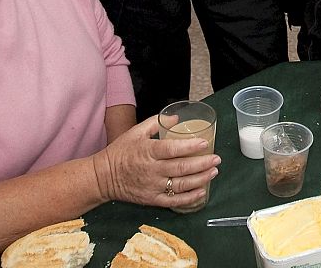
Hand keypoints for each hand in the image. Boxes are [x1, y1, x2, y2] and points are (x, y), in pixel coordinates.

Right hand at [92, 115, 220, 209]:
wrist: (103, 177)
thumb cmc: (121, 151)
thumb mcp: (136, 131)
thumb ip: (156, 123)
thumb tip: (176, 118)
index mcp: (148, 151)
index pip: (172, 149)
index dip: (190, 146)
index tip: (204, 142)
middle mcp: (152, 170)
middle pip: (181, 168)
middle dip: (202, 163)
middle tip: (216, 159)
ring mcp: (152, 187)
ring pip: (181, 185)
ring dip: (200, 179)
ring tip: (213, 172)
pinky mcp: (152, 200)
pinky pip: (174, 201)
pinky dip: (189, 198)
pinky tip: (201, 192)